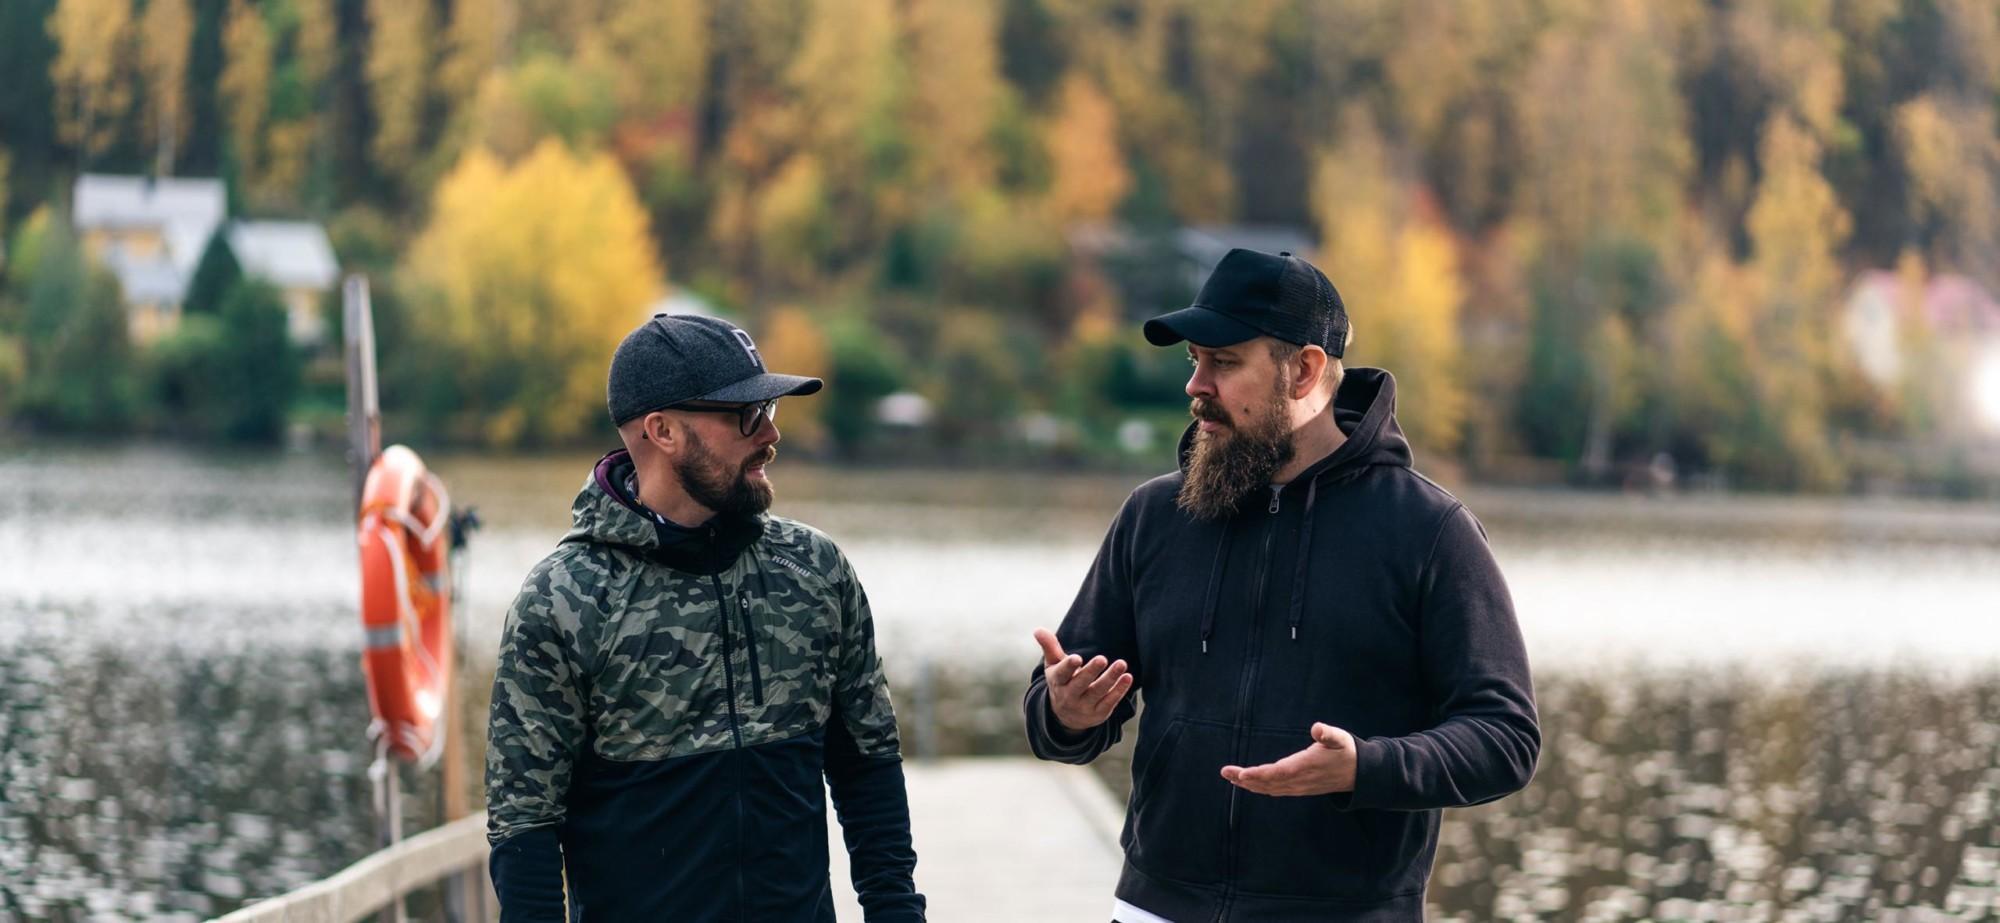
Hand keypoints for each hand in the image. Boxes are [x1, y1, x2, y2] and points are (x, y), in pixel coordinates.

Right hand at [1034, 628, 1133, 733]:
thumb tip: (1037, 629)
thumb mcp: (1054, 666)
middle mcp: (1069, 696)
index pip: (1062, 674)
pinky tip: (1127, 677)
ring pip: (1098, 692)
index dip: (1068, 667)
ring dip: (1110, 678)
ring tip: (1121, 664)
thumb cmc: (1062, 682)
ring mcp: (1084, 707)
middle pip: (1080, 684)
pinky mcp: (1099, 713)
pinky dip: (1119, 690)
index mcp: (1058, 682)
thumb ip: (1049, 647)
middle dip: (1091, 672)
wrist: (1067, 716)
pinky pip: (1110, 702)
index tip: (1076, 658)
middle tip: (1102, 658)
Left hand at [1220, 723, 1356, 795]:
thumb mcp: (1340, 738)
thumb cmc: (1347, 752)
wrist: (1359, 775)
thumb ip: (1328, 734)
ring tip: (1230, 777)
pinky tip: (1249, 784)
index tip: (1242, 774)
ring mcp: (1299, 787)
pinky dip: (1260, 787)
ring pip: (1270, 788)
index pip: (1279, 773)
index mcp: (1306, 767)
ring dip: (1249, 784)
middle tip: (1225, 772)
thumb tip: (1317, 728)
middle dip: (1245, 779)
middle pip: (1268, 783)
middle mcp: (1300, 780)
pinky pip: (1275, 790)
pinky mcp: (1299, 788)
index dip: (1260, 775)